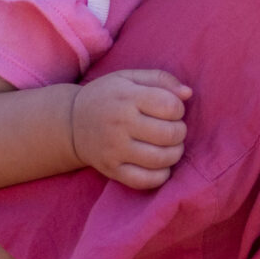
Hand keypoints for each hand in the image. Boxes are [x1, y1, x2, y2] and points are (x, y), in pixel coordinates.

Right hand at [69, 69, 189, 189]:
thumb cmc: (108, 97)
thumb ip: (161, 79)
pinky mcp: (111, 170)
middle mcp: (120, 124)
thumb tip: (188, 93)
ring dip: (175, 153)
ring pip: (160, 159)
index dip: (179, 109)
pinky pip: (144, 180)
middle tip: (173, 130)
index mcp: (127, 97)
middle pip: (169, 134)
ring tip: (170, 147)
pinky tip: (160, 165)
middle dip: (180, 132)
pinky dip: (161, 176)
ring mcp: (114, 150)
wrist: (71, 123)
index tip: (171, 110)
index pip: (170, 106)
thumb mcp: (130, 78)